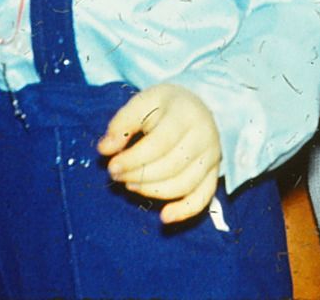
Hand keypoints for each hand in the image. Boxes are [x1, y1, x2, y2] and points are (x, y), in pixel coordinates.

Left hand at [98, 83, 221, 224]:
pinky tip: (164, 217)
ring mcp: (212, 156)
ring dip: (152, 191)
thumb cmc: (164, 106)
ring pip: (183, 184)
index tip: (112, 167)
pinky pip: (203, 198)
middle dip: (139, 176)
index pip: (160, 144)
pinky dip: (185, 211)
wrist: (196, 106)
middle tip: (118, 176)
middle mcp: (204, 136)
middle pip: (171, 166)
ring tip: (131, 184)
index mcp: (186, 114)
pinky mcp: (214, 173)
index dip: (134, 160)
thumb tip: (105, 149)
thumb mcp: (142, 102)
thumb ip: (122, 124)